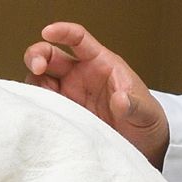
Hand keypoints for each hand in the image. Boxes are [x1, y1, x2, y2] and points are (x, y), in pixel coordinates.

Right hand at [24, 22, 169, 166]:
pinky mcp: (63, 114)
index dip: (62, 32)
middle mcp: (80, 75)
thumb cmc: (146, 122)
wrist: (142, 149)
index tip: (47, 32)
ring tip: (42, 97)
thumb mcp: (146, 113)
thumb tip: (121, 100)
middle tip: (37, 67)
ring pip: (40, 78)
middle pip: (50, 55)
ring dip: (34, 82)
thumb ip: (135, 105)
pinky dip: (36, 104)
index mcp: (101, 63)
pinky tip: (39, 111)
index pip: (78, 39)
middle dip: (37, 55)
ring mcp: (69, 95)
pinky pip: (42, 103)